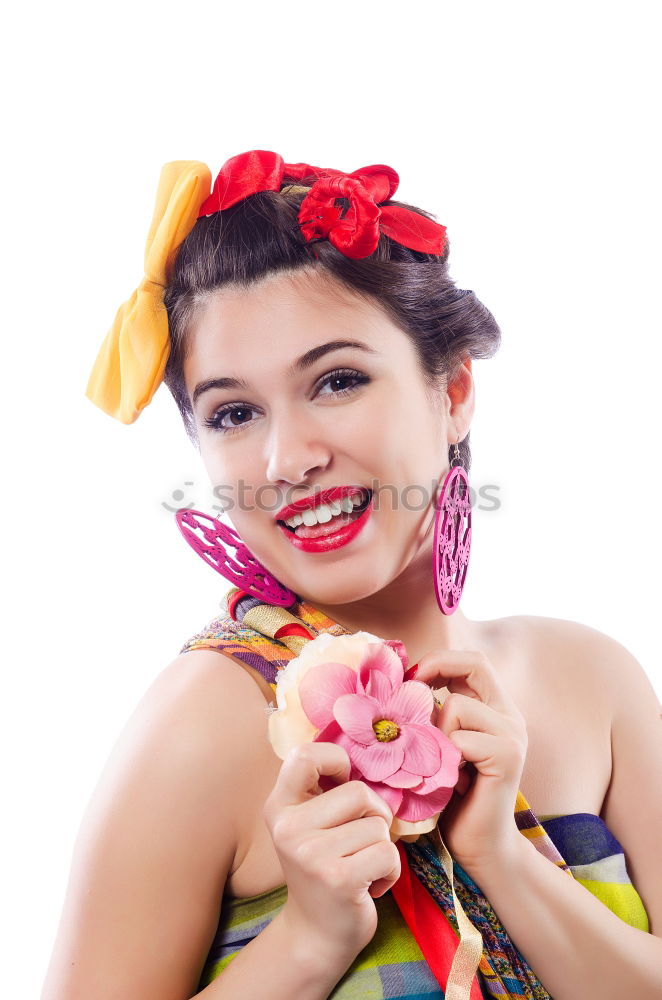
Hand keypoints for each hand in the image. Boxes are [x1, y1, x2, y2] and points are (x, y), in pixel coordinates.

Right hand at [262, 741, 400, 961]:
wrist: (316, 935)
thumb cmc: (324, 869)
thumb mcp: (310, 825)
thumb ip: (324, 790)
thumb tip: (363, 752)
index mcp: (279, 807)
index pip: (304, 755)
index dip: (335, 760)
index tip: (343, 783)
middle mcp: (288, 828)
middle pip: (359, 791)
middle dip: (374, 814)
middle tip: (360, 840)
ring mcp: (311, 854)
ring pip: (378, 824)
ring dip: (381, 847)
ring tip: (361, 866)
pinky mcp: (339, 878)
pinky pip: (388, 853)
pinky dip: (390, 870)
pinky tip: (370, 885)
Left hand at [416, 649, 527, 873]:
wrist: (480, 847)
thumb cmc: (453, 798)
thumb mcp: (441, 746)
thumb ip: (436, 716)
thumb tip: (402, 684)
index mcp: (496, 709)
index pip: (473, 661)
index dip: (440, 659)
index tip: (412, 678)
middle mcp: (510, 716)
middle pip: (475, 664)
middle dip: (436, 669)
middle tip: (412, 690)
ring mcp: (513, 735)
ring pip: (458, 706)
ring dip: (435, 733)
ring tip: (440, 763)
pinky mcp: (508, 756)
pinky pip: (460, 738)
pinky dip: (445, 758)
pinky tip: (452, 781)